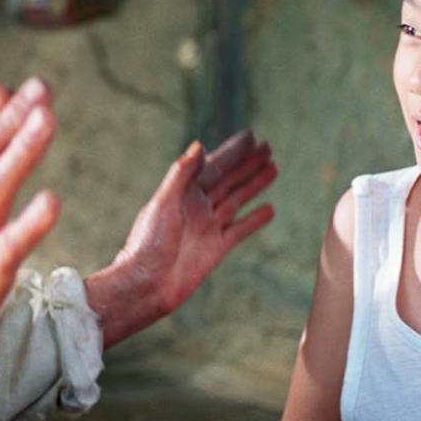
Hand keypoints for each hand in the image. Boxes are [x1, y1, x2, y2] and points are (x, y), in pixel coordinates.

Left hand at [90, 131, 276, 346]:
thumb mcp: (163, 203)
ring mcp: (208, 226)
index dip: (232, 151)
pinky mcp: (217, 248)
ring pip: (237, 199)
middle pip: (228, 179)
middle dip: (247, 163)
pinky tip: (270, 209)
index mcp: (183, 192)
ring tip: (273, 168)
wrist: (147, 284)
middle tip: (268, 147)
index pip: (213, 165)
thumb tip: (199, 146)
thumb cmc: (148, 243)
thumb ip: (181, 175)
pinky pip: (240, 229)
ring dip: (255, 184)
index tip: (251, 136)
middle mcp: (197, 206)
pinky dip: (255, 219)